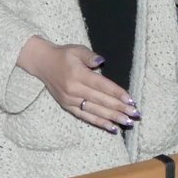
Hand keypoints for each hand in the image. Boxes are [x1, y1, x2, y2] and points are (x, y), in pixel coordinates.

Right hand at [17, 37, 137, 133]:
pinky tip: (112, 127)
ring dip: (112, 118)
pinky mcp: (67, 107)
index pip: (102, 86)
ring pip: (95, 111)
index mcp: (78, 75)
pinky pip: (85, 117)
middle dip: (120, 108)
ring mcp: (70, 100)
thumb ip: (89, 56)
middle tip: (135, 114)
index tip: (131, 100)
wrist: (42, 63)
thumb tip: (101, 61)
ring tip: (127, 122)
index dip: (117, 93)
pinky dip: (99, 123)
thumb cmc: (63, 55)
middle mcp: (74, 90)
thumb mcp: (76, 49)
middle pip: (101, 101)